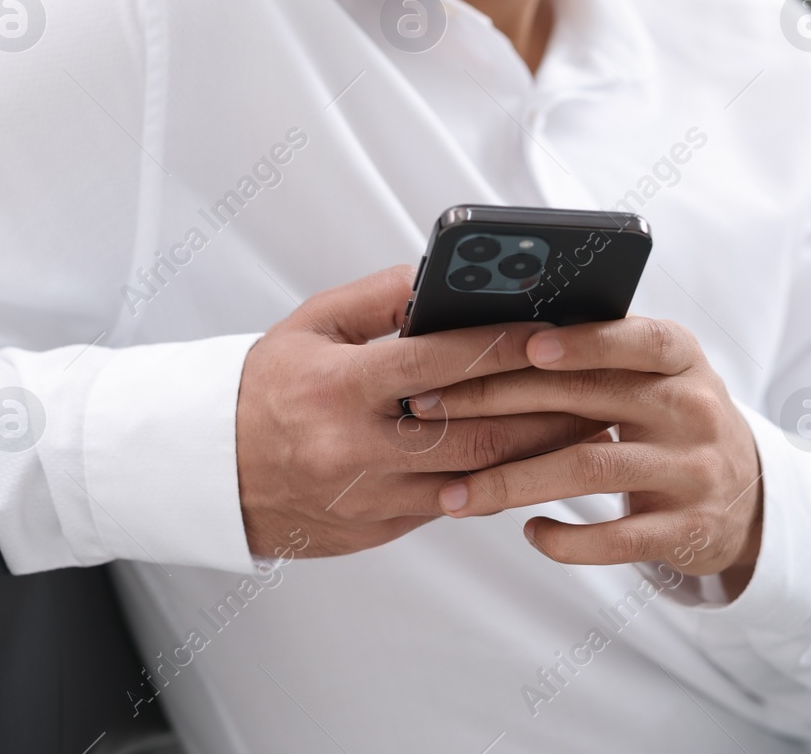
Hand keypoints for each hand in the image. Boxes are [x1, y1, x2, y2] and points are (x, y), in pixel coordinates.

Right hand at [235, 266, 610, 557]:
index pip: (435, 362)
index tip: (550, 329)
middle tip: (597, 387)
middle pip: (473, 433)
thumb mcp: (309, 326)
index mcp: (338, 387)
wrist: (213, 470)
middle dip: (543, 410)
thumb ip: (377, 300)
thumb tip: (442, 280)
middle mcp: (355, 447)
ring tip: (585, 425)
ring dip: (537, 453)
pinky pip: (453, 505)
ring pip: (474, 479)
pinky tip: (536, 460)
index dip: (499, 345)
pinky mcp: (378, 528)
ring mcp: (369, 496)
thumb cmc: (265, 388)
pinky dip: (499, 481)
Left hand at [417, 317, 762, 590]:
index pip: (639, 340)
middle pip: (587, 402)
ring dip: (510, 482)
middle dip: (495, 403)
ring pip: (589, 470)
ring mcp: (693, 472)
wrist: (748, 495)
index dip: (587, 342)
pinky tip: (529, 531)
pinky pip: (616, 539)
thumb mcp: (652, 374)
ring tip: (453, 495)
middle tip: (426, 409)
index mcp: (680, 358)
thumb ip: (594, 353)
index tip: (529, 344)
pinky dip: (565, 538)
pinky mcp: (686, 530)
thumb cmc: (667, 416)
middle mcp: (692, 409)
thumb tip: (486, 332)